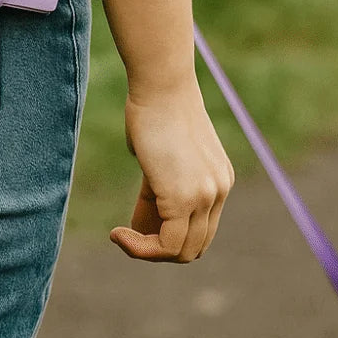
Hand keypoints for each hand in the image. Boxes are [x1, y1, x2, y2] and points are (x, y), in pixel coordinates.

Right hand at [109, 79, 233, 261]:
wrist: (161, 86)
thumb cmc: (153, 110)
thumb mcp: (160, 155)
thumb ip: (159, 186)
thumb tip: (143, 219)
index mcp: (219, 180)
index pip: (201, 229)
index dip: (170, 235)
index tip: (139, 222)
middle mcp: (219, 190)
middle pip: (195, 247)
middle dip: (160, 248)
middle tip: (129, 233)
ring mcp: (205, 196)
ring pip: (180, 252)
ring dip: (147, 251)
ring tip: (122, 236)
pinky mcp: (183, 199)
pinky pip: (164, 245)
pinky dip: (139, 248)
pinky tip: (118, 234)